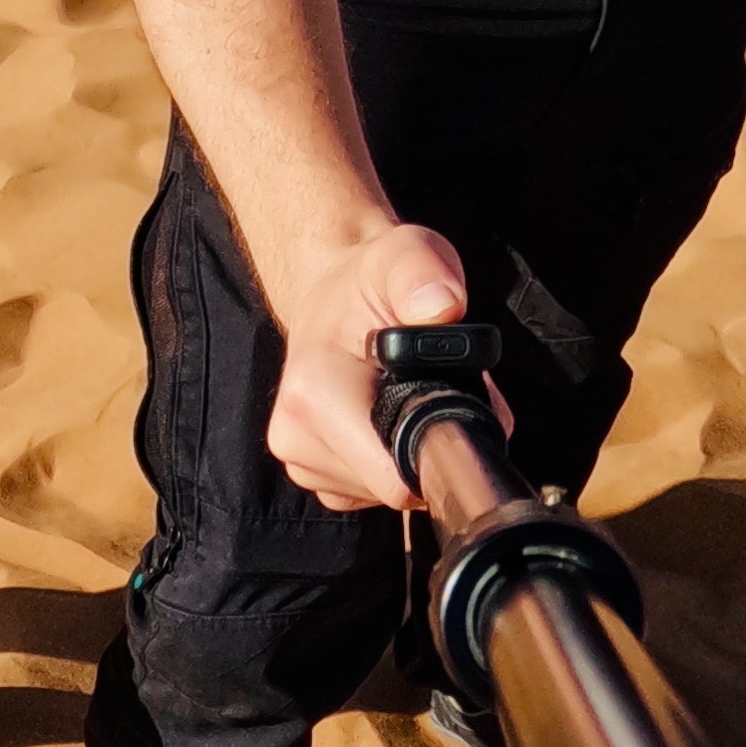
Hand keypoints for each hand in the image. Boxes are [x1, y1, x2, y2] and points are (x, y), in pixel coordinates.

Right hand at [264, 221, 481, 512]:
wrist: (332, 294)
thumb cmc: (373, 277)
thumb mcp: (406, 254)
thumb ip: (425, 272)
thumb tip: (443, 306)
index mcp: (313, 391)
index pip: (393, 477)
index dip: (436, 449)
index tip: (451, 405)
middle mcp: (294, 434)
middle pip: (395, 487)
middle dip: (424, 444)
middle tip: (428, 387)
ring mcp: (299, 459)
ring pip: (384, 492)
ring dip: (407, 451)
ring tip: (400, 393)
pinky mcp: (310, 471)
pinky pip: (369, 491)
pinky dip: (389, 460)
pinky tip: (383, 415)